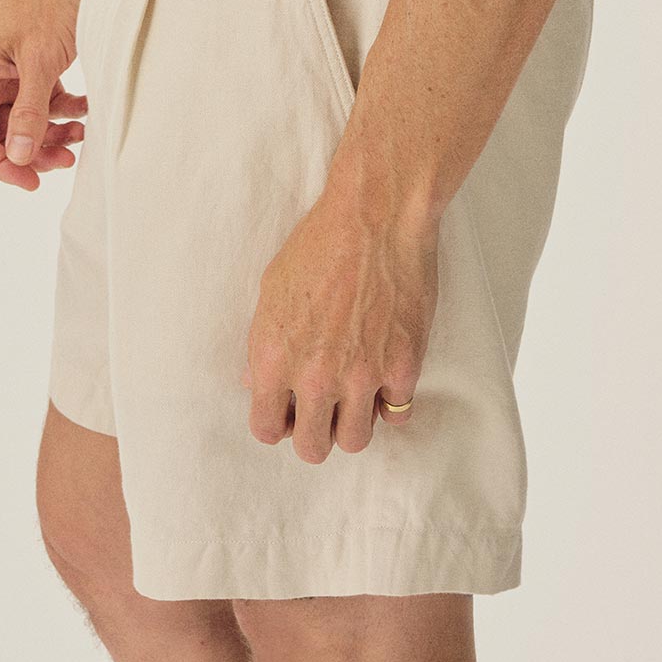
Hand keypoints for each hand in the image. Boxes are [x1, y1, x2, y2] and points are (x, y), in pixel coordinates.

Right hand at [0, 0, 92, 191]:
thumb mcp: (40, 59)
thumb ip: (29, 111)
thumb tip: (17, 158)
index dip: (1, 165)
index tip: (33, 182)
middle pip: (2, 133)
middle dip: (32, 151)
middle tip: (67, 160)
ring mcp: (13, 66)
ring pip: (26, 119)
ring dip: (52, 133)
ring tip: (82, 137)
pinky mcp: (38, 59)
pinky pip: (45, 98)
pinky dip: (65, 109)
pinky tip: (86, 109)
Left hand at [241, 190, 438, 459]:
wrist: (377, 214)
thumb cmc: (321, 242)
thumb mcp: (272, 288)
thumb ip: (264, 344)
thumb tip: (257, 382)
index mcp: (275, 357)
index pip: (266, 429)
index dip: (276, 423)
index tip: (288, 411)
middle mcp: (316, 376)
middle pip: (312, 448)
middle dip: (314, 432)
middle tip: (323, 408)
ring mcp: (362, 375)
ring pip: (355, 440)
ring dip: (353, 421)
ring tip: (355, 394)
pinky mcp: (403, 367)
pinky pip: (397, 413)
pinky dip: (391, 400)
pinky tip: (385, 373)